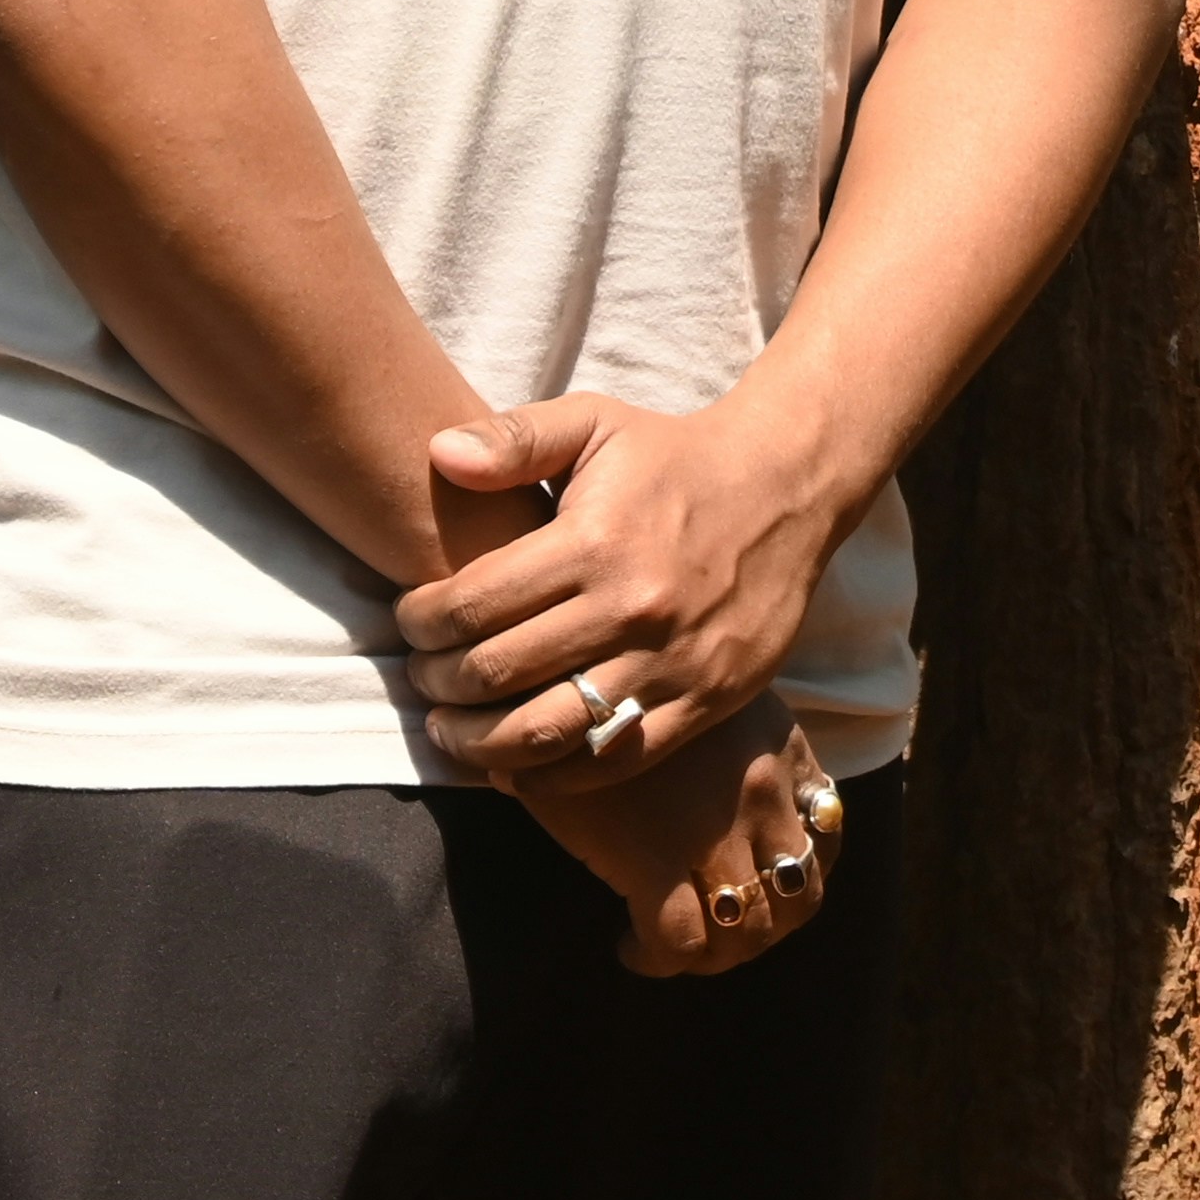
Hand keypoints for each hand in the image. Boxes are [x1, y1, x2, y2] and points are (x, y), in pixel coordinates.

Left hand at [395, 384, 856, 787]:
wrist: (788, 489)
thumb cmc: (674, 457)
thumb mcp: (596, 423)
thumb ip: (514, 438)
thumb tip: (437, 454)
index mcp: (595, 541)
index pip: (474, 605)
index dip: (422, 623)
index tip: (411, 622)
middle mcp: (631, 608)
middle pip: (498, 674)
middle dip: (438, 684)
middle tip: (422, 677)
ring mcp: (671, 663)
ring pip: (547, 732)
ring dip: (479, 744)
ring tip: (453, 732)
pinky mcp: (704, 702)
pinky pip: (613, 761)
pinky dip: (553, 777)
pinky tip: (518, 766)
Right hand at [518, 697, 844, 977]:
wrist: (565, 684)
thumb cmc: (633, 692)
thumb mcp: (717, 704)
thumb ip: (751, 755)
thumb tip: (764, 823)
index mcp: (784, 751)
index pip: (826, 840)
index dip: (798, 880)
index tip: (759, 890)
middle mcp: (764, 792)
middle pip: (796, 899)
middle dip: (762, 932)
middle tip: (718, 935)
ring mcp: (715, 831)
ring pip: (748, 932)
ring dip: (716, 956)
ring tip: (677, 948)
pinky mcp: (655, 860)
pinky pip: (680, 942)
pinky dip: (662, 960)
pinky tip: (632, 947)